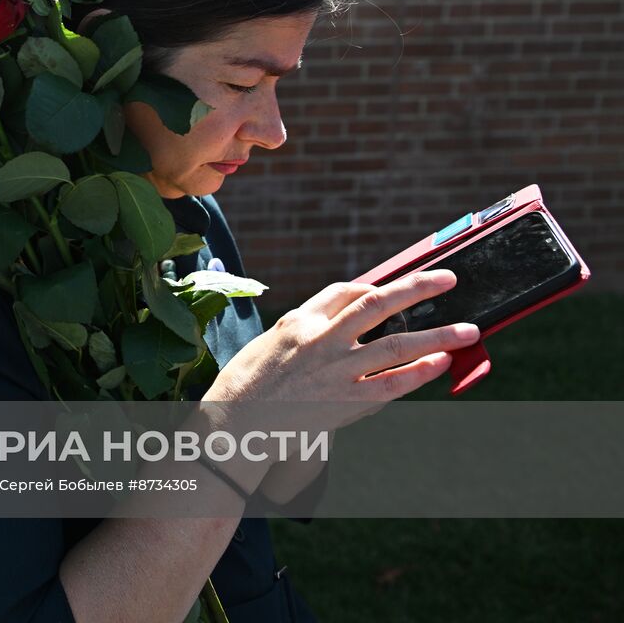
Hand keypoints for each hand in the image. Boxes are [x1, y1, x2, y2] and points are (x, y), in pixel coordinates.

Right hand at [198, 270, 479, 492]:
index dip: (375, 287)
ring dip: (437, 335)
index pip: (345, 292)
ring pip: (396, 344)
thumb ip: (304, 331)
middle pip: (378, 304)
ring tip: (466, 329)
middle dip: (417, 289)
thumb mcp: (269, 343)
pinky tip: (441, 364)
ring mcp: (336, 371)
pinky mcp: (345, 401)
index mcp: (300, 321)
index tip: (394, 289)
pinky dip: (420, 372)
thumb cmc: (245, 386)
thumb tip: (332, 326)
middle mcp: (321, 339)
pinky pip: (392, 383)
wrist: (234, 423)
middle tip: (447, 278)